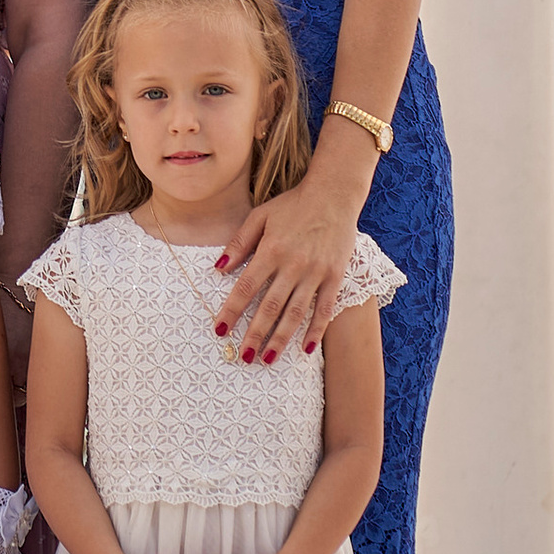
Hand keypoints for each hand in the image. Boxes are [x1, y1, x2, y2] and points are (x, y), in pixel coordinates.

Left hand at [213, 165, 360, 361]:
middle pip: (270, 306)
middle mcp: (293, 264)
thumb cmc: (293, 205)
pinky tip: (306, 348)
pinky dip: (316, 330)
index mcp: (271, 249)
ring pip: (295, 313)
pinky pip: (325, 309)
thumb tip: (217, 269)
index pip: (246, 287)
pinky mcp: (335, 276)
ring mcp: (316, 272)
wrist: (334, 195)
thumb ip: (239, 243)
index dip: (232, 311)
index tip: (220, 330)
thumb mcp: (260, 216)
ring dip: (280, 338)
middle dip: (254, 334)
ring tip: (268, 359)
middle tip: (243, 357)